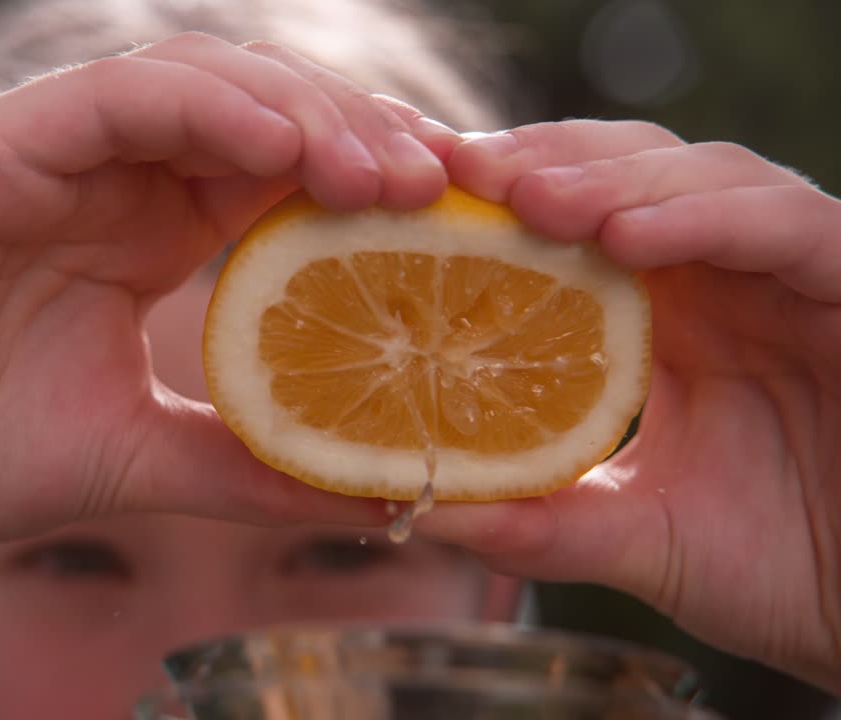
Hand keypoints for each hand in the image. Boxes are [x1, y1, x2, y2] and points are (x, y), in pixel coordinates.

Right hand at [0, 34, 465, 562]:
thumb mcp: (138, 454)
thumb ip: (247, 456)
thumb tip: (368, 487)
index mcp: (141, 227)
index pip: (277, 174)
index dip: (369, 184)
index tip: (455, 221)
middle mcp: (103, 174)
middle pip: (257, 116)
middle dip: (358, 141)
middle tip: (446, 186)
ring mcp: (44, 151)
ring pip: (198, 87)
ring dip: (302, 115)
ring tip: (387, 171)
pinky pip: (113, 100)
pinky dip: (204, 109)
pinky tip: (282, 144)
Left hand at [417, 119, 840, 692]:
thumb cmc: (772, 567)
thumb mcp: (634, 536)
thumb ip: (537, 520)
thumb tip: (410, 505)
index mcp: (657, 315)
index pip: (570, 218)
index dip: (496, 194)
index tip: (408, 192)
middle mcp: (716, 277)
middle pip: (623, 172)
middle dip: (541, 162)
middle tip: (457, 172)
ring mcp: (784, 272)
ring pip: (700, 175)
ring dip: (612, 178)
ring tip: (530, 200)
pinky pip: (783, 224)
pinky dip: (706, 218)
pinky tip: (628, 237)